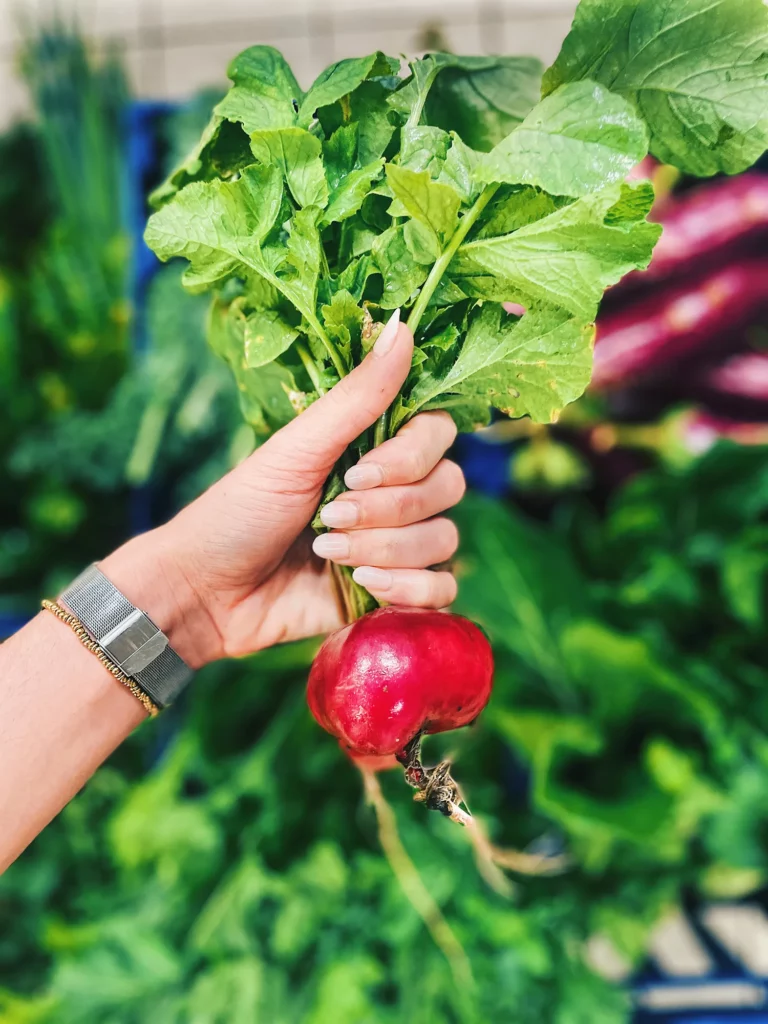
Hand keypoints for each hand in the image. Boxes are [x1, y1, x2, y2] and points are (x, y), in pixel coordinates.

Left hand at [102, 313, 464, 667]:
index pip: (437, 434)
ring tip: (327, 555)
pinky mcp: (395, 594)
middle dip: (388, 510)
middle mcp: (393, 491)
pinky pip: (442, 591)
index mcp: (373, 447)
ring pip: (444, 540)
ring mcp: (396, 543)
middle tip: (327, 519)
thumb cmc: (240, 511)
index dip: (410, 457)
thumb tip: (401, 325)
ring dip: (386, 550)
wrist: (208, 594)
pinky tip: (363, 586)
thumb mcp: (296, 449)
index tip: (355, 473)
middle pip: (448, 487)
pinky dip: (409, 590)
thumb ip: (357, 397)